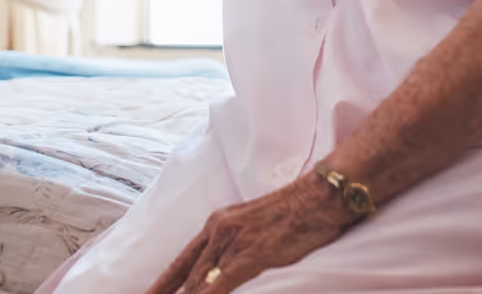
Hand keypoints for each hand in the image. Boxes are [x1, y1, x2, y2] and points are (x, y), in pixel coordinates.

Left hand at [144, 177, 348, 293]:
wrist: (319, 197)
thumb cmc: (296, 212)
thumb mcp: (255, 224)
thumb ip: (237, 243)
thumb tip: (229, 267)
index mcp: (219, 223)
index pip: (182, 261)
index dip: (162, 283)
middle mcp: (219, 231)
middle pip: (188, 276)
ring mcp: (233, 243)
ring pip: (198, 282)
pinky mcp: (250, 255)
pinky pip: (219, 285)